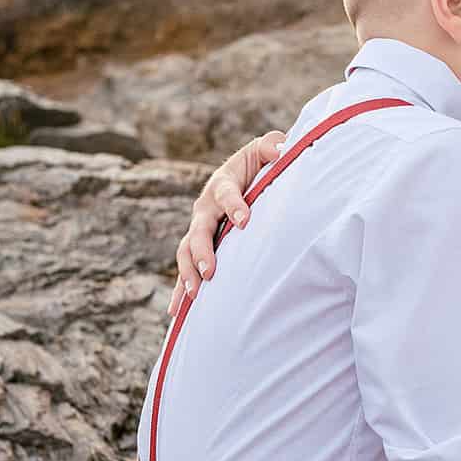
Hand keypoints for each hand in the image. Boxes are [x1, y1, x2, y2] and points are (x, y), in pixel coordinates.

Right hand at [167, 131, 284, 314]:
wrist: (247, 173)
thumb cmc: (262, 162)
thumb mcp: (268, 149)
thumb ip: (274, 147)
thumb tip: (282, 149)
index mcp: (223, 183)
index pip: (225, 193)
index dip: (234, 205)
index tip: (245, 220)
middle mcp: (205, 208)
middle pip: (199, 229)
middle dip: (203, 251)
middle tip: (212, 271)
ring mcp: (200, 229)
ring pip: (187, 252)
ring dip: (189, 273)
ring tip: (196, 294)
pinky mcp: (201, 247)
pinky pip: (187, 269)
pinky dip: (181, 290)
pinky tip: (178, 313)